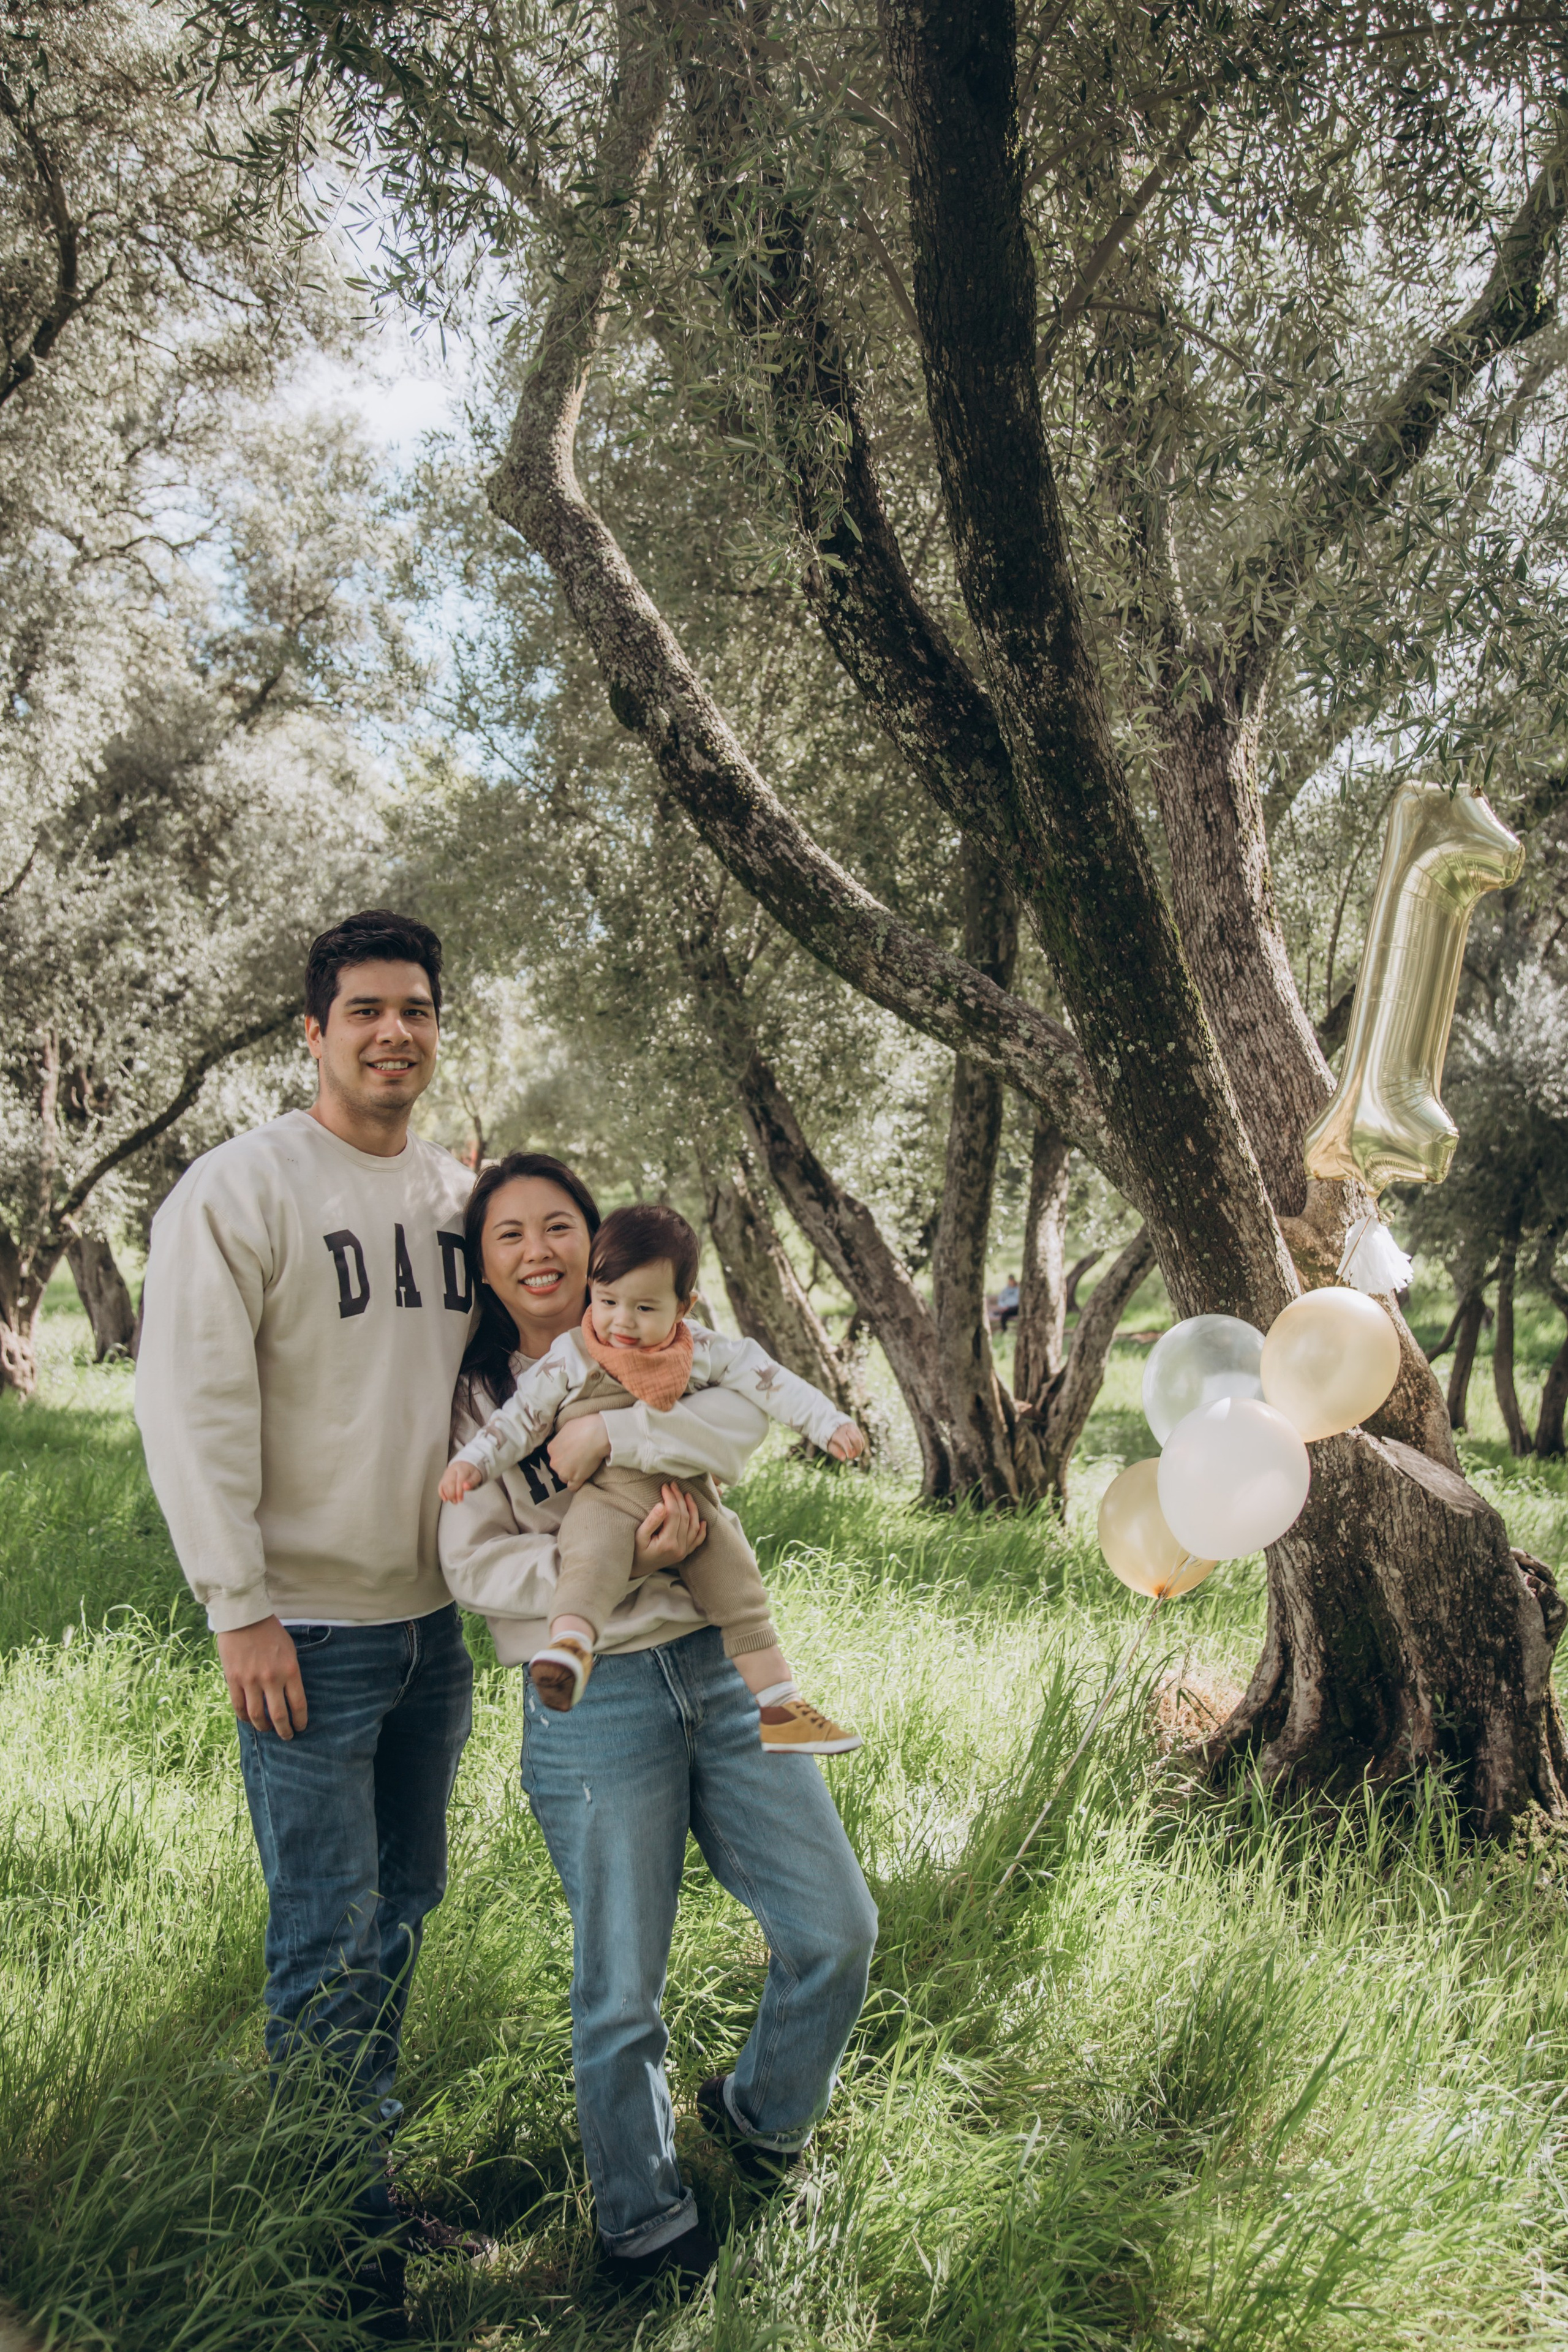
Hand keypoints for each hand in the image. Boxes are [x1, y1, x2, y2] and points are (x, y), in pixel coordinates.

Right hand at [216, 1616, 306, 1738]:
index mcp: (290, 1670)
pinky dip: (244, 1717)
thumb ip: (290, 1673)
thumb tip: (289, 1696)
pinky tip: (249, 1720)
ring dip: (263, 1727)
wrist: (245, 1618)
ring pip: (257, 1715)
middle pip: (278, 1715)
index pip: (298, 1704)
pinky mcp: (233, 1679)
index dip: (299, 1720)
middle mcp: (271, 1678)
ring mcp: (251, 1680)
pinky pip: (239, 1706)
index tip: (300, 1728)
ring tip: (267, 1730)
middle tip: (287, 1737)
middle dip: (284, 1730)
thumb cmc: (271, 1632)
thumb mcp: (289, 1650)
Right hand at [440, 1460, 481, 1503]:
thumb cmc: (471, 1472)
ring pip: (444, 1484)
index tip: (460, 1500)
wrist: (464, 1465)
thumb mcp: (476, 1476)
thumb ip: (471, 1482)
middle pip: (450, 1482)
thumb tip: (465, 1487)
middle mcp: (452, 1470)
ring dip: (447, 1495)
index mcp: (462, 1468)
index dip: (459, 1491)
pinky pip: (440, 1485)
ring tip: (453, 1501)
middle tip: (456, 1502)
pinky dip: (441, 1493)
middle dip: (452, 1494)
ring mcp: (446, 1473)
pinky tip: (445, 1499)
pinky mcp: (443, 1477)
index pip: (459, 1480)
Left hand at [548, 1412, 610, 1491]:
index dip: (564, 1455)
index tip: (573, 1452)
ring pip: (565, 1478)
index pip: (555, 1456)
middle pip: (558, 1468)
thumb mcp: (566, 1428)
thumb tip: (564, 1442)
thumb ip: (561, 1439)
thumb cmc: (584, 1427)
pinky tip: (582, 1478)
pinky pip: (573, 1487)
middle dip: (567, 1465)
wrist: (597, 1435)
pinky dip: (577, 1484)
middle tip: (579, 1459)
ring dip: (572, 1474)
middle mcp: (554, 1462)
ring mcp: (564, 1472)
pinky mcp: (576, 1479)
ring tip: (583, 1467)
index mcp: (551, 1449)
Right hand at [630, 1483, 708, 1577]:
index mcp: (667, 1543)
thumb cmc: (634, 1551)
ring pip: (694, 1526)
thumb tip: (662, 1505)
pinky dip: (701, 1530)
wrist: (636, 1569)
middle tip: (674, 1485)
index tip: (665, 1486)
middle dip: (680, 1499)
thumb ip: (651, 1521)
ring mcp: (684, 1551)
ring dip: (692, 1509)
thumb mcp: (638, 1536)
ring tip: (687, 1495)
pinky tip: (703, 1520)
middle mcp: (679, 1548)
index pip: (674, 1514)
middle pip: (685, 1517)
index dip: (671, 1498)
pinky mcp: (685, 1553)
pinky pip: (697, 1540)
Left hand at [827, 1422, 866, 1461]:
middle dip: (856, 1451)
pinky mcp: (857, 1430)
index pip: (845, 1441)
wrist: (834, 1426)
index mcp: (838, 1433)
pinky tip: (855, 1450)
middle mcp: (847, 1429)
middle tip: (852, 1457)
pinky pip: (862, 1440)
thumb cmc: (832, 1438)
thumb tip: (844, 1459)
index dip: (849, 1450)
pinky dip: (860, 1447)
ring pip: (861, 1441)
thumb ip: (836, 1451)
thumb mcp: (830, 1445)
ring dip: (859, 1450)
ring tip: (853, 1454)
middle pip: (856, 1440)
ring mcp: (853, 1428)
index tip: (849, 1457)